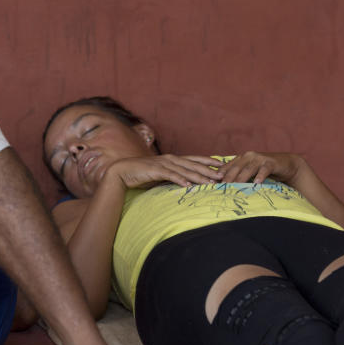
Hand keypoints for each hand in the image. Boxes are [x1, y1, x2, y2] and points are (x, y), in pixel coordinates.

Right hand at [105, 154, 222, 190]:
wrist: (122, 172)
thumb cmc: (141, 175)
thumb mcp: (160, 175)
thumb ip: (172, 177)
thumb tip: (184, 182)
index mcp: (172, 159)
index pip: (194, 159)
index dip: (208, 161)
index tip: (221, 165)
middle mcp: (170, 159)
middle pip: (193, 164)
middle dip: (208, 170)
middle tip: (221, 175)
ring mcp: (163, 164)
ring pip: (185, 170)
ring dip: (198, 176)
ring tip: (210, 182)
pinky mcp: (155, 170)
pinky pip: (171, 175)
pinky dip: (180, 180)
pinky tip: (189, 185)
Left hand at [217, 151, 302, 184]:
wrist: (287, 164)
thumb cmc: (265, 170)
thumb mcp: (250, 172)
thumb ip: (238, 175)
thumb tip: (222, 185)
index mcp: (242, 158)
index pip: (228, 167)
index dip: (220, 175)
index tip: (212, 184)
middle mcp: (249, 156)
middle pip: (236, 168)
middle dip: (228, 178)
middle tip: (221, 188)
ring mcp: (260, 159)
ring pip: (248, 169)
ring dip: (241, 178)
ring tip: (235, 187)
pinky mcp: (271, 163)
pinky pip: (264, 170)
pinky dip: (260, 176)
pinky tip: (256, 183)